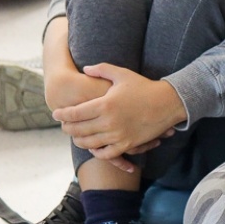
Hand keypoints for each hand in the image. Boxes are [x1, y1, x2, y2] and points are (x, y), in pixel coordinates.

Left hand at [50, 63, 183, 172]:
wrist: (168, 103)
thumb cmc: (144, 87)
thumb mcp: (122, 74)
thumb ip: (101, 69)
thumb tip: (84, 69)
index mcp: (104, 104)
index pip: (74, 113)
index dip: (62, 114)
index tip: (56, 113)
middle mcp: (109, 122)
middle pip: (78, 130)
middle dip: (67, 128)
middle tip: (64, 125)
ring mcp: (118, 135)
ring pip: (89, 144)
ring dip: (78, 140)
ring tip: (76, 135)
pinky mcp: (128, 144)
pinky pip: (106, 154)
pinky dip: (97, 152)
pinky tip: (94, 147)